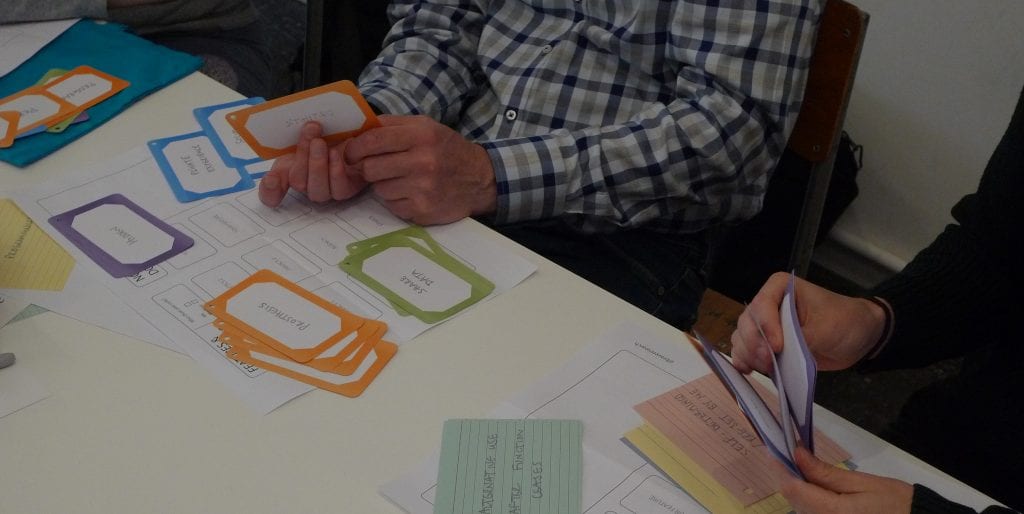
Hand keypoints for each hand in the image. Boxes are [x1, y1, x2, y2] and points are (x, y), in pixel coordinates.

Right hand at [259, 122, 365, 207]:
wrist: (353, 132)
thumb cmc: (326, 133)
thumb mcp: (306, 132)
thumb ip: (291, 135)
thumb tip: (292, 134)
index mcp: (289, 171)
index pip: (271, 193)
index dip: (269, 190)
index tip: (271, 179)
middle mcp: (306, 185)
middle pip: (298, 182)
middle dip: (302, 158)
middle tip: (310, 136)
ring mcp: (326, 191)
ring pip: (317, 190)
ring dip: (318, 165)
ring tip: (320, 143)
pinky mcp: (347, 190)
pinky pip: (339, 190)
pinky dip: (336, 172)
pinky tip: (335, 154)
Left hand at [343, 115, 496, 224]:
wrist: (479, 180)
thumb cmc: (447, 150)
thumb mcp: (425, 126)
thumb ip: (392, 124)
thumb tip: (357, 129)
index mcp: (421, 135)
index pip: (373, 141)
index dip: (354, 148)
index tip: (350, 153)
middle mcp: (423, 161)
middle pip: (370, 168)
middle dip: (367, 168)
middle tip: (374, 167)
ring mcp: (423, 188)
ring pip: (379, 189)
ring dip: (384, 185)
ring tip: (401, 179)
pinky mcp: (423, 210)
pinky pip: (392, 206)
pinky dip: (396, 200)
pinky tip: (411, 193)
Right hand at [729, 272, 886, 373]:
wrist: (859, 336)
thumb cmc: (845, 321)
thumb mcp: (826, 328)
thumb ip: (801, 338)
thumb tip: (779, 353)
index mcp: (781, 288)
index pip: (762, 305)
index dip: (766, 327)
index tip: (777, 347)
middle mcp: (768, 304)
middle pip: (747, 322)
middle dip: (754, 344)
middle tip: (769, 362)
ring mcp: (766, 326)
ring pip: (742, 337)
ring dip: (747, 354)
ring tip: (763, 368)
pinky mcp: (768, 345)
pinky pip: (746, 351)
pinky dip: (744, 360)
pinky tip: (748, 370)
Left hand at [775, 447, 912, 513]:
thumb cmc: (897, 503)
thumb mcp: (863, 482)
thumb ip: (826, 472)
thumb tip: (797, 453)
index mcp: (830, 513)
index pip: (791, 488)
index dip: (780, 466)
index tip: (777, 446)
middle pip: (792, 499)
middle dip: (789, 474)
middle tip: (790, 450)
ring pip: (800, 507)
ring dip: (798, 486)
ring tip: (802, 464)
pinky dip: (809, 498)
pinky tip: (816, 485)